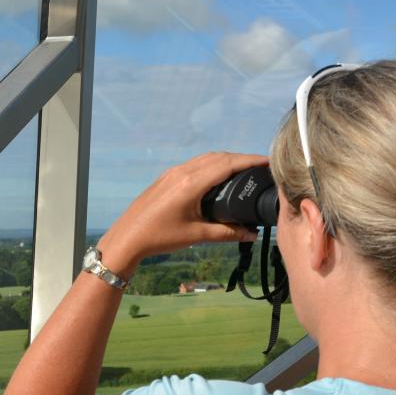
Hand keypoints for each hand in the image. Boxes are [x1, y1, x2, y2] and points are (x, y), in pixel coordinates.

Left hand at [97, 152, 265, 276]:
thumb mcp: (196, 235)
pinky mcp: (166, 178)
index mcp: (191, 183)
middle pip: (218, 157)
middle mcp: (182, 172)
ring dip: (226, 160)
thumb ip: (226, 233)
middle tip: (260, 166)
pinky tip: (218, 175)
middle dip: (241, 158)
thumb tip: (251, 234)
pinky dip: (211, 164)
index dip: (249, 161)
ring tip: (243, 169)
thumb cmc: (159, 236)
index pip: (227, 164)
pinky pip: (194, 164)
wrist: (128, 237)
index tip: (267, 162)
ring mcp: (172, 173)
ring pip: (205, 158)